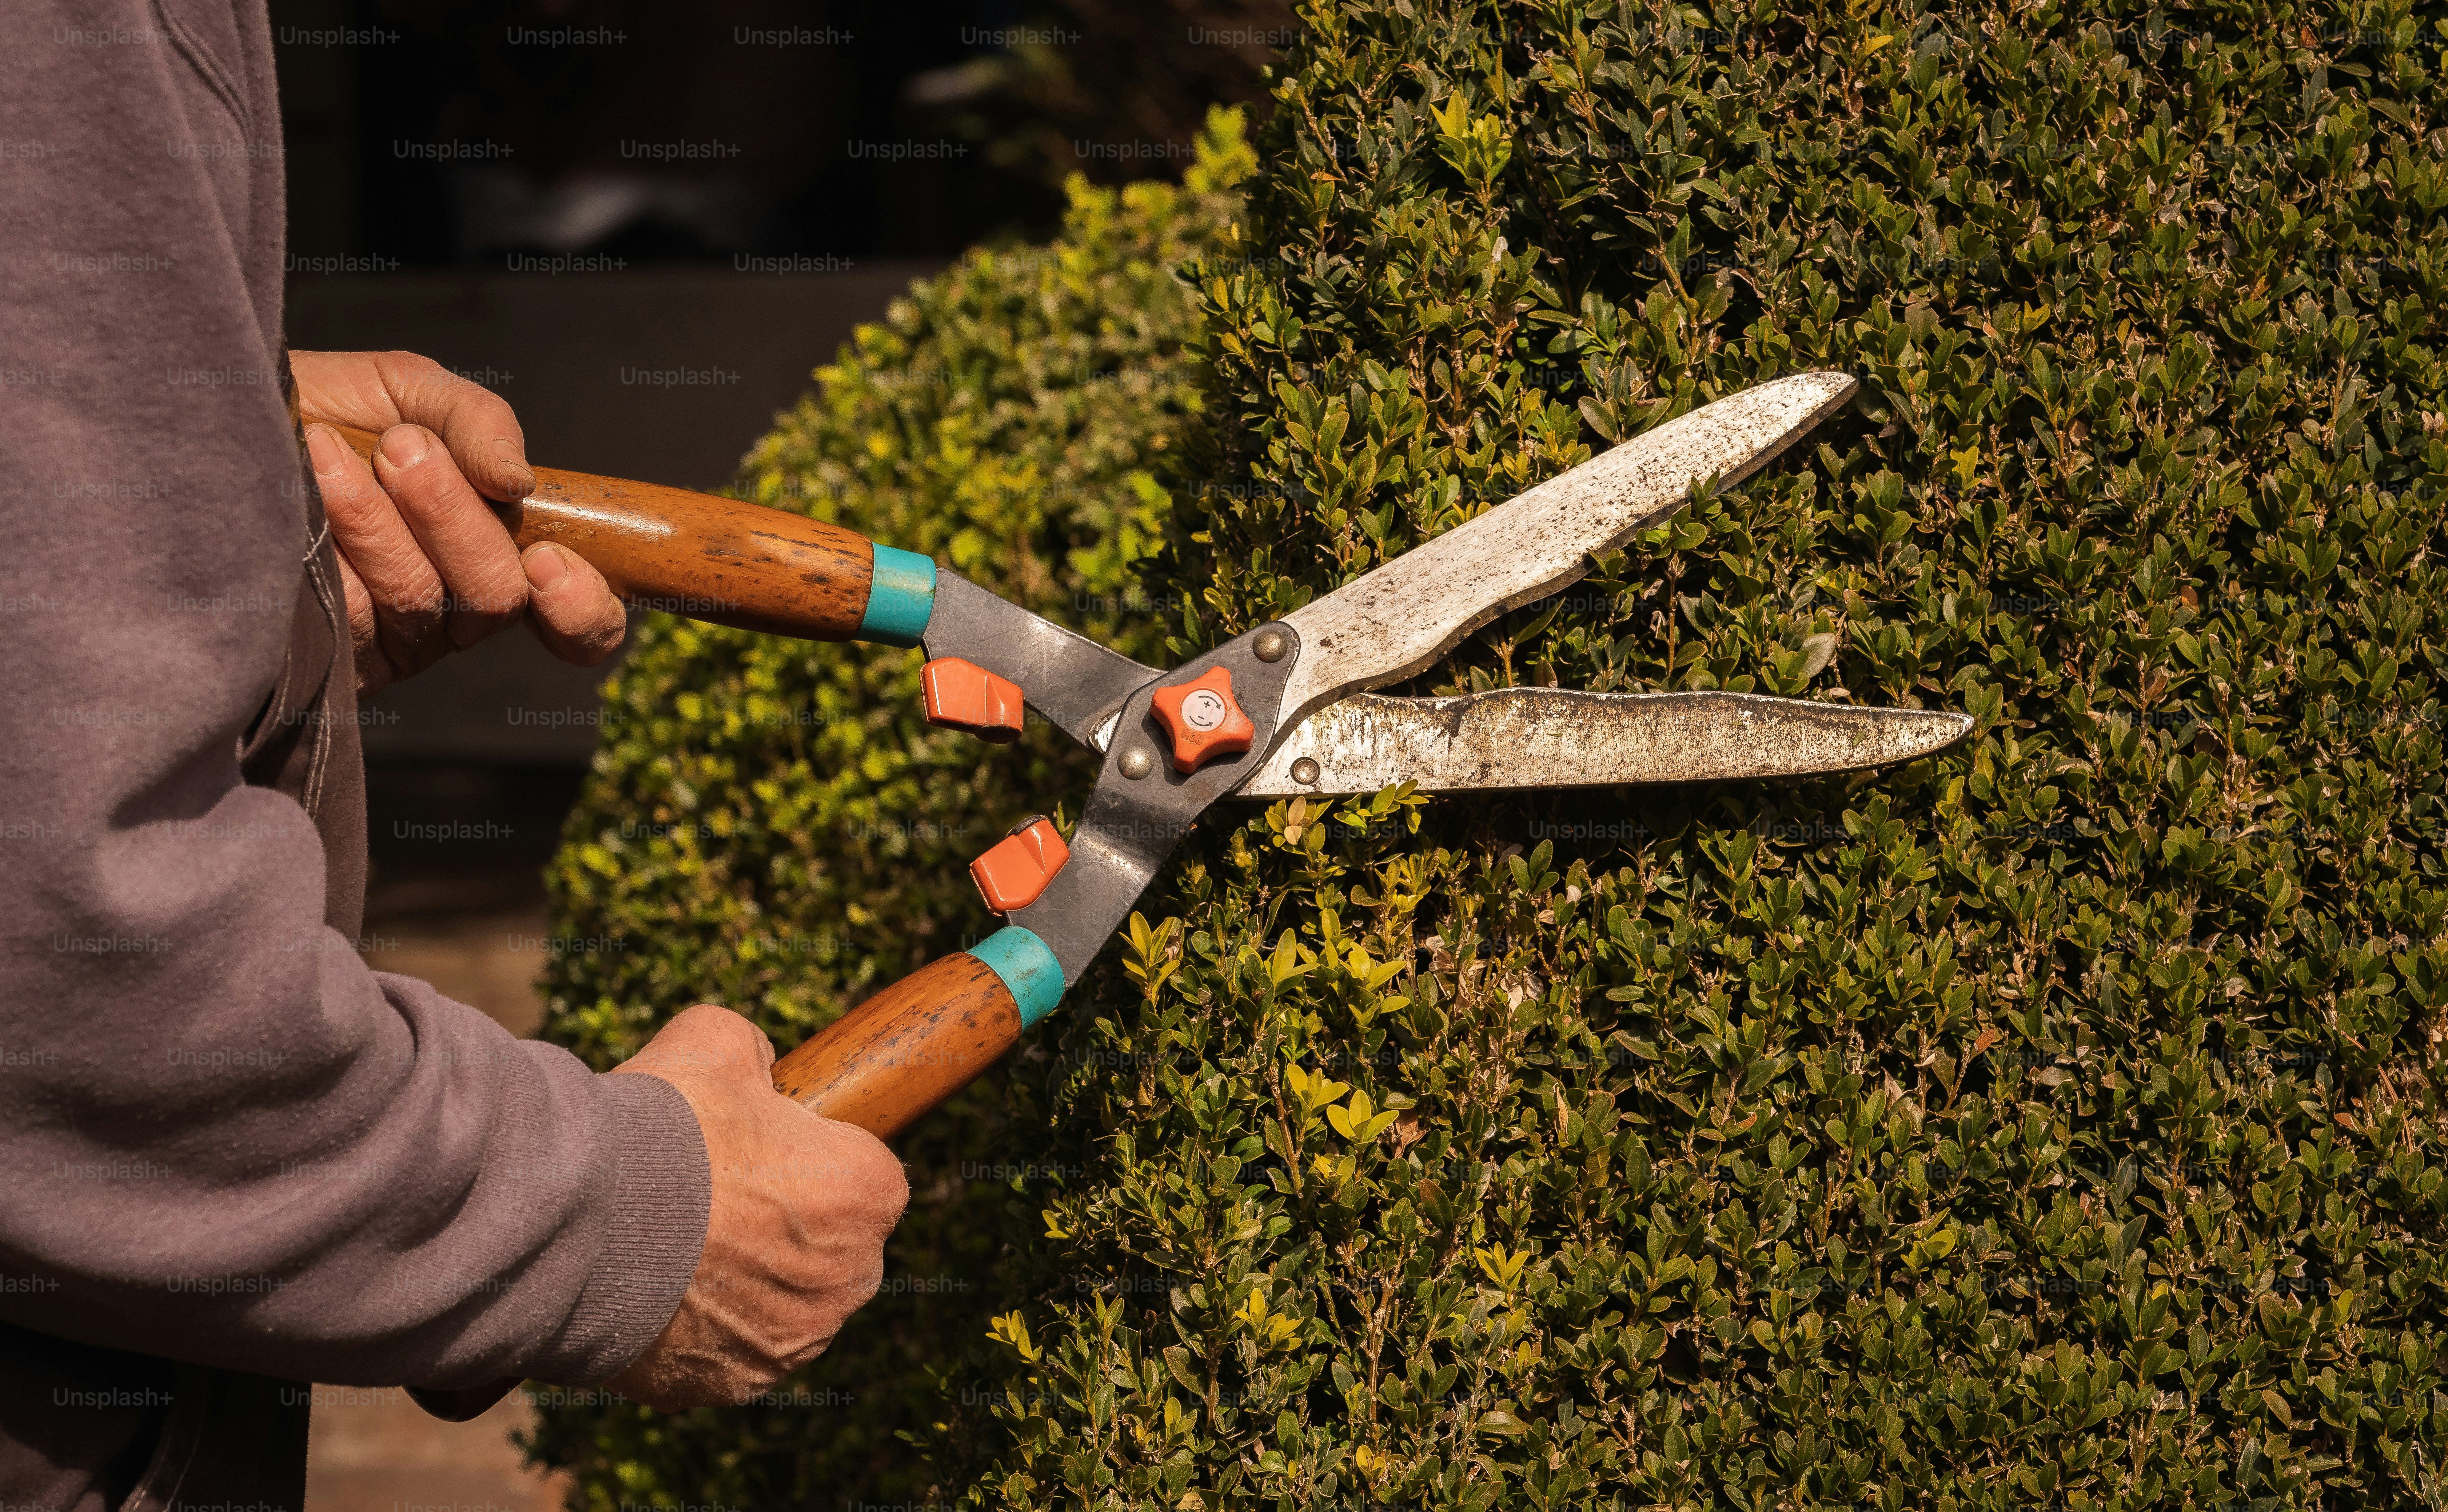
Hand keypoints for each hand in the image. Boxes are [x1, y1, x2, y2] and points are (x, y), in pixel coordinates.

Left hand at [291, 350, 628, 694]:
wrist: (214, 420)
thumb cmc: (319, 407)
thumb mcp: (409, 390)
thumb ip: (478, 422)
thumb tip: (519, 482)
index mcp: (494, 555)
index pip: (577, 624)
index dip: (583, 610)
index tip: (549, 562)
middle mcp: (453, 612)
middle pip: (496, 599)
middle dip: (452, 516)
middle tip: (401, 448)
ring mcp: (390, 642)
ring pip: (422, 603)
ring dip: (378, 517)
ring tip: (328, 450)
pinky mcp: (329, 658)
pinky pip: (354, 616)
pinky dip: (333, 538)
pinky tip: (305, 484)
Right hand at [603, 1004, 909, 1408]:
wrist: (580, 1221)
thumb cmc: (662, 1127)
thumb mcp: (715, 1042)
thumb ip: (753, 1053)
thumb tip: (754, 1066)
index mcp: (869, 1193)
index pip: (863, 1175)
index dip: (811, 1158)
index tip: (760, 1151)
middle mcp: (851, 1278)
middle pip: (829, 1246)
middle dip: (784, 1225)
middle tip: (711, 1197)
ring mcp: (795, 1340)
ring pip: (784, 1304)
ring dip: (746, 1282)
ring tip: (675, 1246)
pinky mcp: (736, 1384)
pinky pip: (733, 1352)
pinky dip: (704, 1330)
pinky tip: (659, 1293)